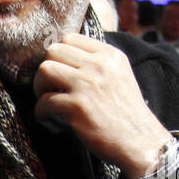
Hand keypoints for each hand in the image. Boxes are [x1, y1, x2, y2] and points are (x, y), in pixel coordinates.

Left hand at [34, 33, 171, 178]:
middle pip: (53, 51)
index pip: (70, 38)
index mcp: (110, 55)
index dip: (58, 55)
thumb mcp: (120, 76)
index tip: (58, 71)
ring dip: (39, 86)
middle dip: (46, 69)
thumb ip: (98, 64)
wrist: (139, 141)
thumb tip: (67, 59)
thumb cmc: (126, 113)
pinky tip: (46, 116)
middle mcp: (99, 65)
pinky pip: (45, 100)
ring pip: (45, 69)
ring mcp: (87, 85)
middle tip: (48, 86)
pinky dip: (40, 110)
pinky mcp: (77, 106)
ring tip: (45, 98)